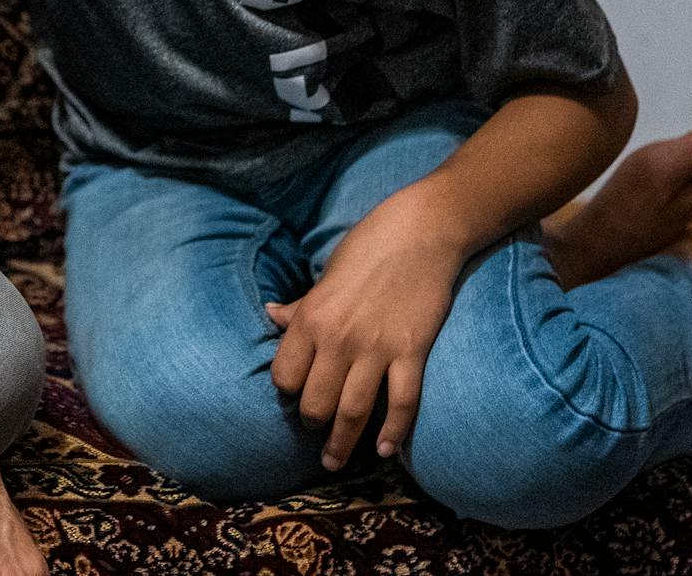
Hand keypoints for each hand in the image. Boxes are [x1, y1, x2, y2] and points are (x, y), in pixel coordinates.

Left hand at [267, 185, 467, 469]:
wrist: (421, 230)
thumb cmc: (368, 247)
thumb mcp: (325, 277)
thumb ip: (300, 306)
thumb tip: (270, 314)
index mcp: (311, 318)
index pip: (285, 376)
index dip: (289, 392)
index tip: (296, 398)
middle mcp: (338, 338)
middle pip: (316, 403)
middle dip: (314, 424)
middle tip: (318, 435)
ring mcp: (377, 347)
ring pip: (354, 411)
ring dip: (344, 443)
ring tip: (336, 462)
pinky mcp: (412, 350)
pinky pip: (402, 403)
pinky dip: (394, 431)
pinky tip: (385, 450)